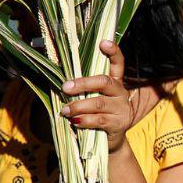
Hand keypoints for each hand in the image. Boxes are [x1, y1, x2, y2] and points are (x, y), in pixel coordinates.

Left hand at [61, 40, 136, 154]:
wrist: (111, 140)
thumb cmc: (97, 115)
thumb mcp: (92, 99)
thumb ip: (82, 90)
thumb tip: (60, 83)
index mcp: (115, 83)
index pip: (118, 63)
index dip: (113, 52)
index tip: (103, 42)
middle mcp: (121, 93)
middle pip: (104, 82)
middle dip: (83, 83)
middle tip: (65, 87)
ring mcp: (121, 108)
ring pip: (99, 102)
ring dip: (78, 106)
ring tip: (65, 110)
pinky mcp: (119, 123)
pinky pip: (100, 120)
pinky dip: (85, 120)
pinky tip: (75, 121)